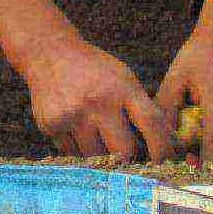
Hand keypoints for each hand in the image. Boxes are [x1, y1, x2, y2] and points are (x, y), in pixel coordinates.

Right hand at [21, 34, 174, 161]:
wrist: (49, 52)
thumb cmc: (94, 69)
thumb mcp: (123, 77)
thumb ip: (141, 107)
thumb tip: (163, 143)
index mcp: (122, 87)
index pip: (151, 122)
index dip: (161, 146)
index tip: (163, 160)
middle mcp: (97, 101)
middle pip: (124, 150)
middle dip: (128, 157)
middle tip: (126, 156)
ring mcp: (72, 115)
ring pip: (96, 157)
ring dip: (100, 155)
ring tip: (96, 137)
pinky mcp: (50, 124)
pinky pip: (71, 153)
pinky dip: (77, 148)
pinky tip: (74, 129)